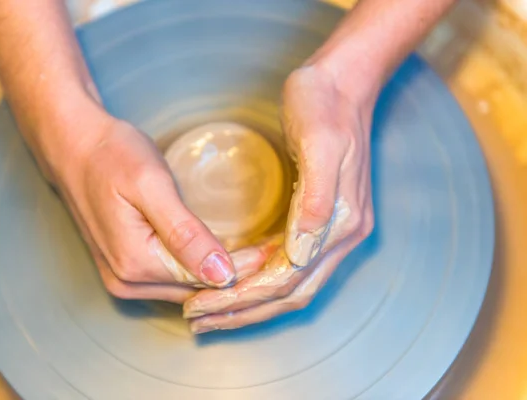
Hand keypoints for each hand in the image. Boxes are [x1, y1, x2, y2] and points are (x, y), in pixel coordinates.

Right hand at [47, 110, 273, 303]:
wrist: (73, 145)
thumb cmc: (111, 155)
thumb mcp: (151, 185)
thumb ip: (184, 233)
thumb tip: (220, 275)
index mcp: (134, 264)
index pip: (205, 279)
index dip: (245, 267)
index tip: (279, 253)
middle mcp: (126, 283)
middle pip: (197, 290)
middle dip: (237, 275)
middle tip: (276, 254)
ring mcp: (123, 280)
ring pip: (186, 288)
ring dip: (220, 275)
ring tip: (258, 255)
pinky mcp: (125, 270)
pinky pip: (172, 279)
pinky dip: (200, 270)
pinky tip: (222, 256)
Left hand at [183, 63, 374, 331]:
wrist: (344, 81)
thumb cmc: (325, 105)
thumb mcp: (319, 142)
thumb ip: (316, 201)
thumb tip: (301, 253)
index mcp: (342, 222)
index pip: (288, 279)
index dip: (244, 297)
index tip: (202, 304)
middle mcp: (342, 235)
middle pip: (288, 293)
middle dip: (241, 310)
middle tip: (197, 318)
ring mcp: (333, 230)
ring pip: (289, 286)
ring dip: (249, 303)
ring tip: (208, 311)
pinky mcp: (320, 220)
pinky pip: (289, 265)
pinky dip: (260, 281)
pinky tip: (234, 282)